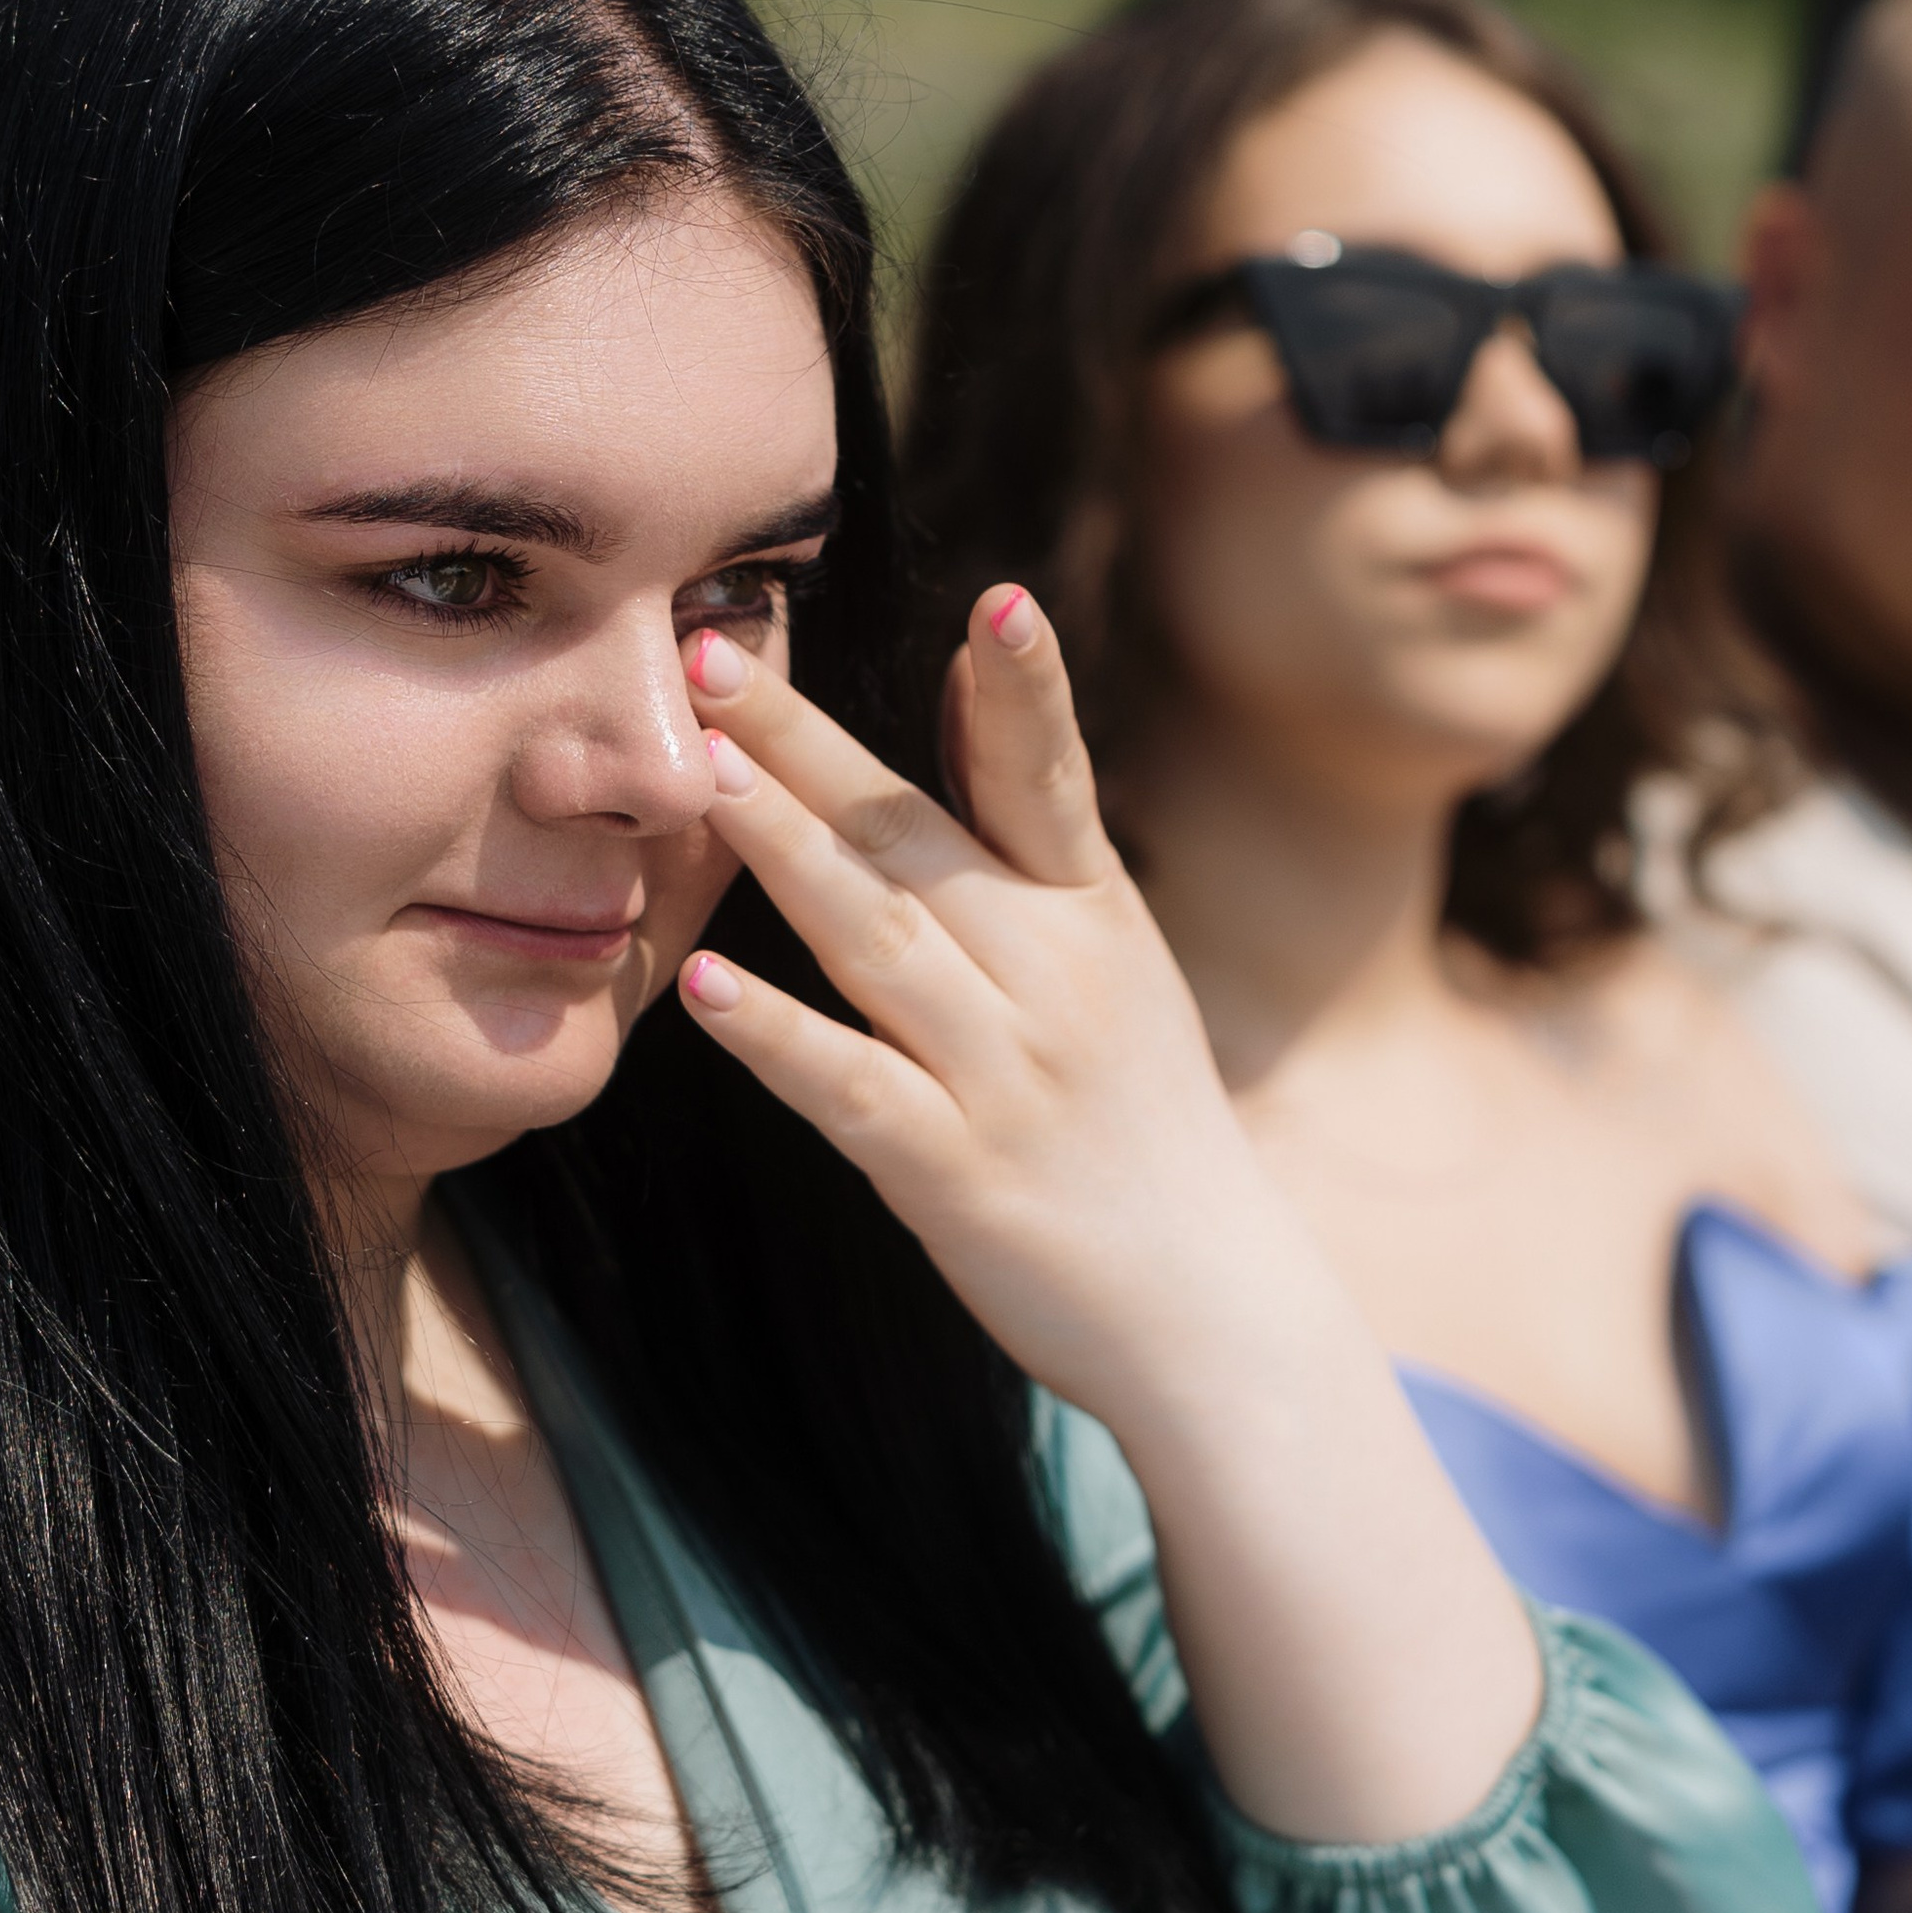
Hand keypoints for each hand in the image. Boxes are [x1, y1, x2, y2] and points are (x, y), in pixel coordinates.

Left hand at [677, 588, 1537, 1839]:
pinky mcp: (955, 1173)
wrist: (1212, 1312)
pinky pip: (851, 1090)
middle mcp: (1053, 980)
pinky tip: (704, 991)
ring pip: (876, 940)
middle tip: (710, 653)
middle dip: (809, 743)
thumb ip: (1034, 841)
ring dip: (782, 850)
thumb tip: (977, 690)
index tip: (993, 600)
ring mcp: (1004, 1076)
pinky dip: (777, 1039)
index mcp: (1094, 918)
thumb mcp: (1116, 966)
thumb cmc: (1143, 1130)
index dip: (1023, 691)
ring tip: (699, 775)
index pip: (1049, 779)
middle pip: (916, 838)